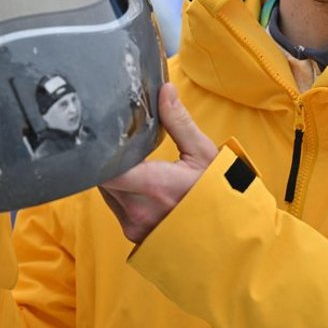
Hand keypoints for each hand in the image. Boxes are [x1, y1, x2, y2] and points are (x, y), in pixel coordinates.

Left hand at [99, 83, 217, 243]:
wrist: (228, 237)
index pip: (103, 168)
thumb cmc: (218, 195)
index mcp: (153, 186)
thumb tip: (165, 90)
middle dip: (108, 160)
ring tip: (132, 163)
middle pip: (101, 178)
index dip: (99, 152)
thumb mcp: (203, 154)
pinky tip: (139, 184)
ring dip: (114, 177)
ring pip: (106, 193)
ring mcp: (134, 226)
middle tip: (119, 143)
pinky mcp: (134, 235)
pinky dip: (121, 193)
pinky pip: (116, 208)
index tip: (103, 135)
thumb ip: (178, 122)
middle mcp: (138, 210)